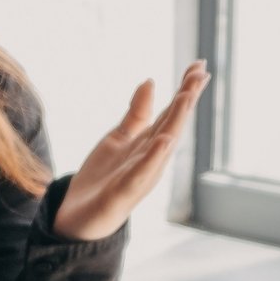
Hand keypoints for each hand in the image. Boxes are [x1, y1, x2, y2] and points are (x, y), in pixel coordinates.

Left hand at [52, 62, 209, 241]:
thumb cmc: (103, 178)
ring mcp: (141, 175)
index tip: (199, 64)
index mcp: (151, 144)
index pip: (172, 112)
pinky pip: (141, 173)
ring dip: (176, 120)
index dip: (186, 89)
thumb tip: (151, 80)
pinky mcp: (124, 193)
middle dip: (187, 98)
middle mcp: (152, 158)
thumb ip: (137, 113)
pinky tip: (165, 140)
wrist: (78, 216)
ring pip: (163, 145)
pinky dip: (154, 157)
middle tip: (201, 72)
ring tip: (187, 96)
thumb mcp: (119, 137)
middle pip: (173, 123)